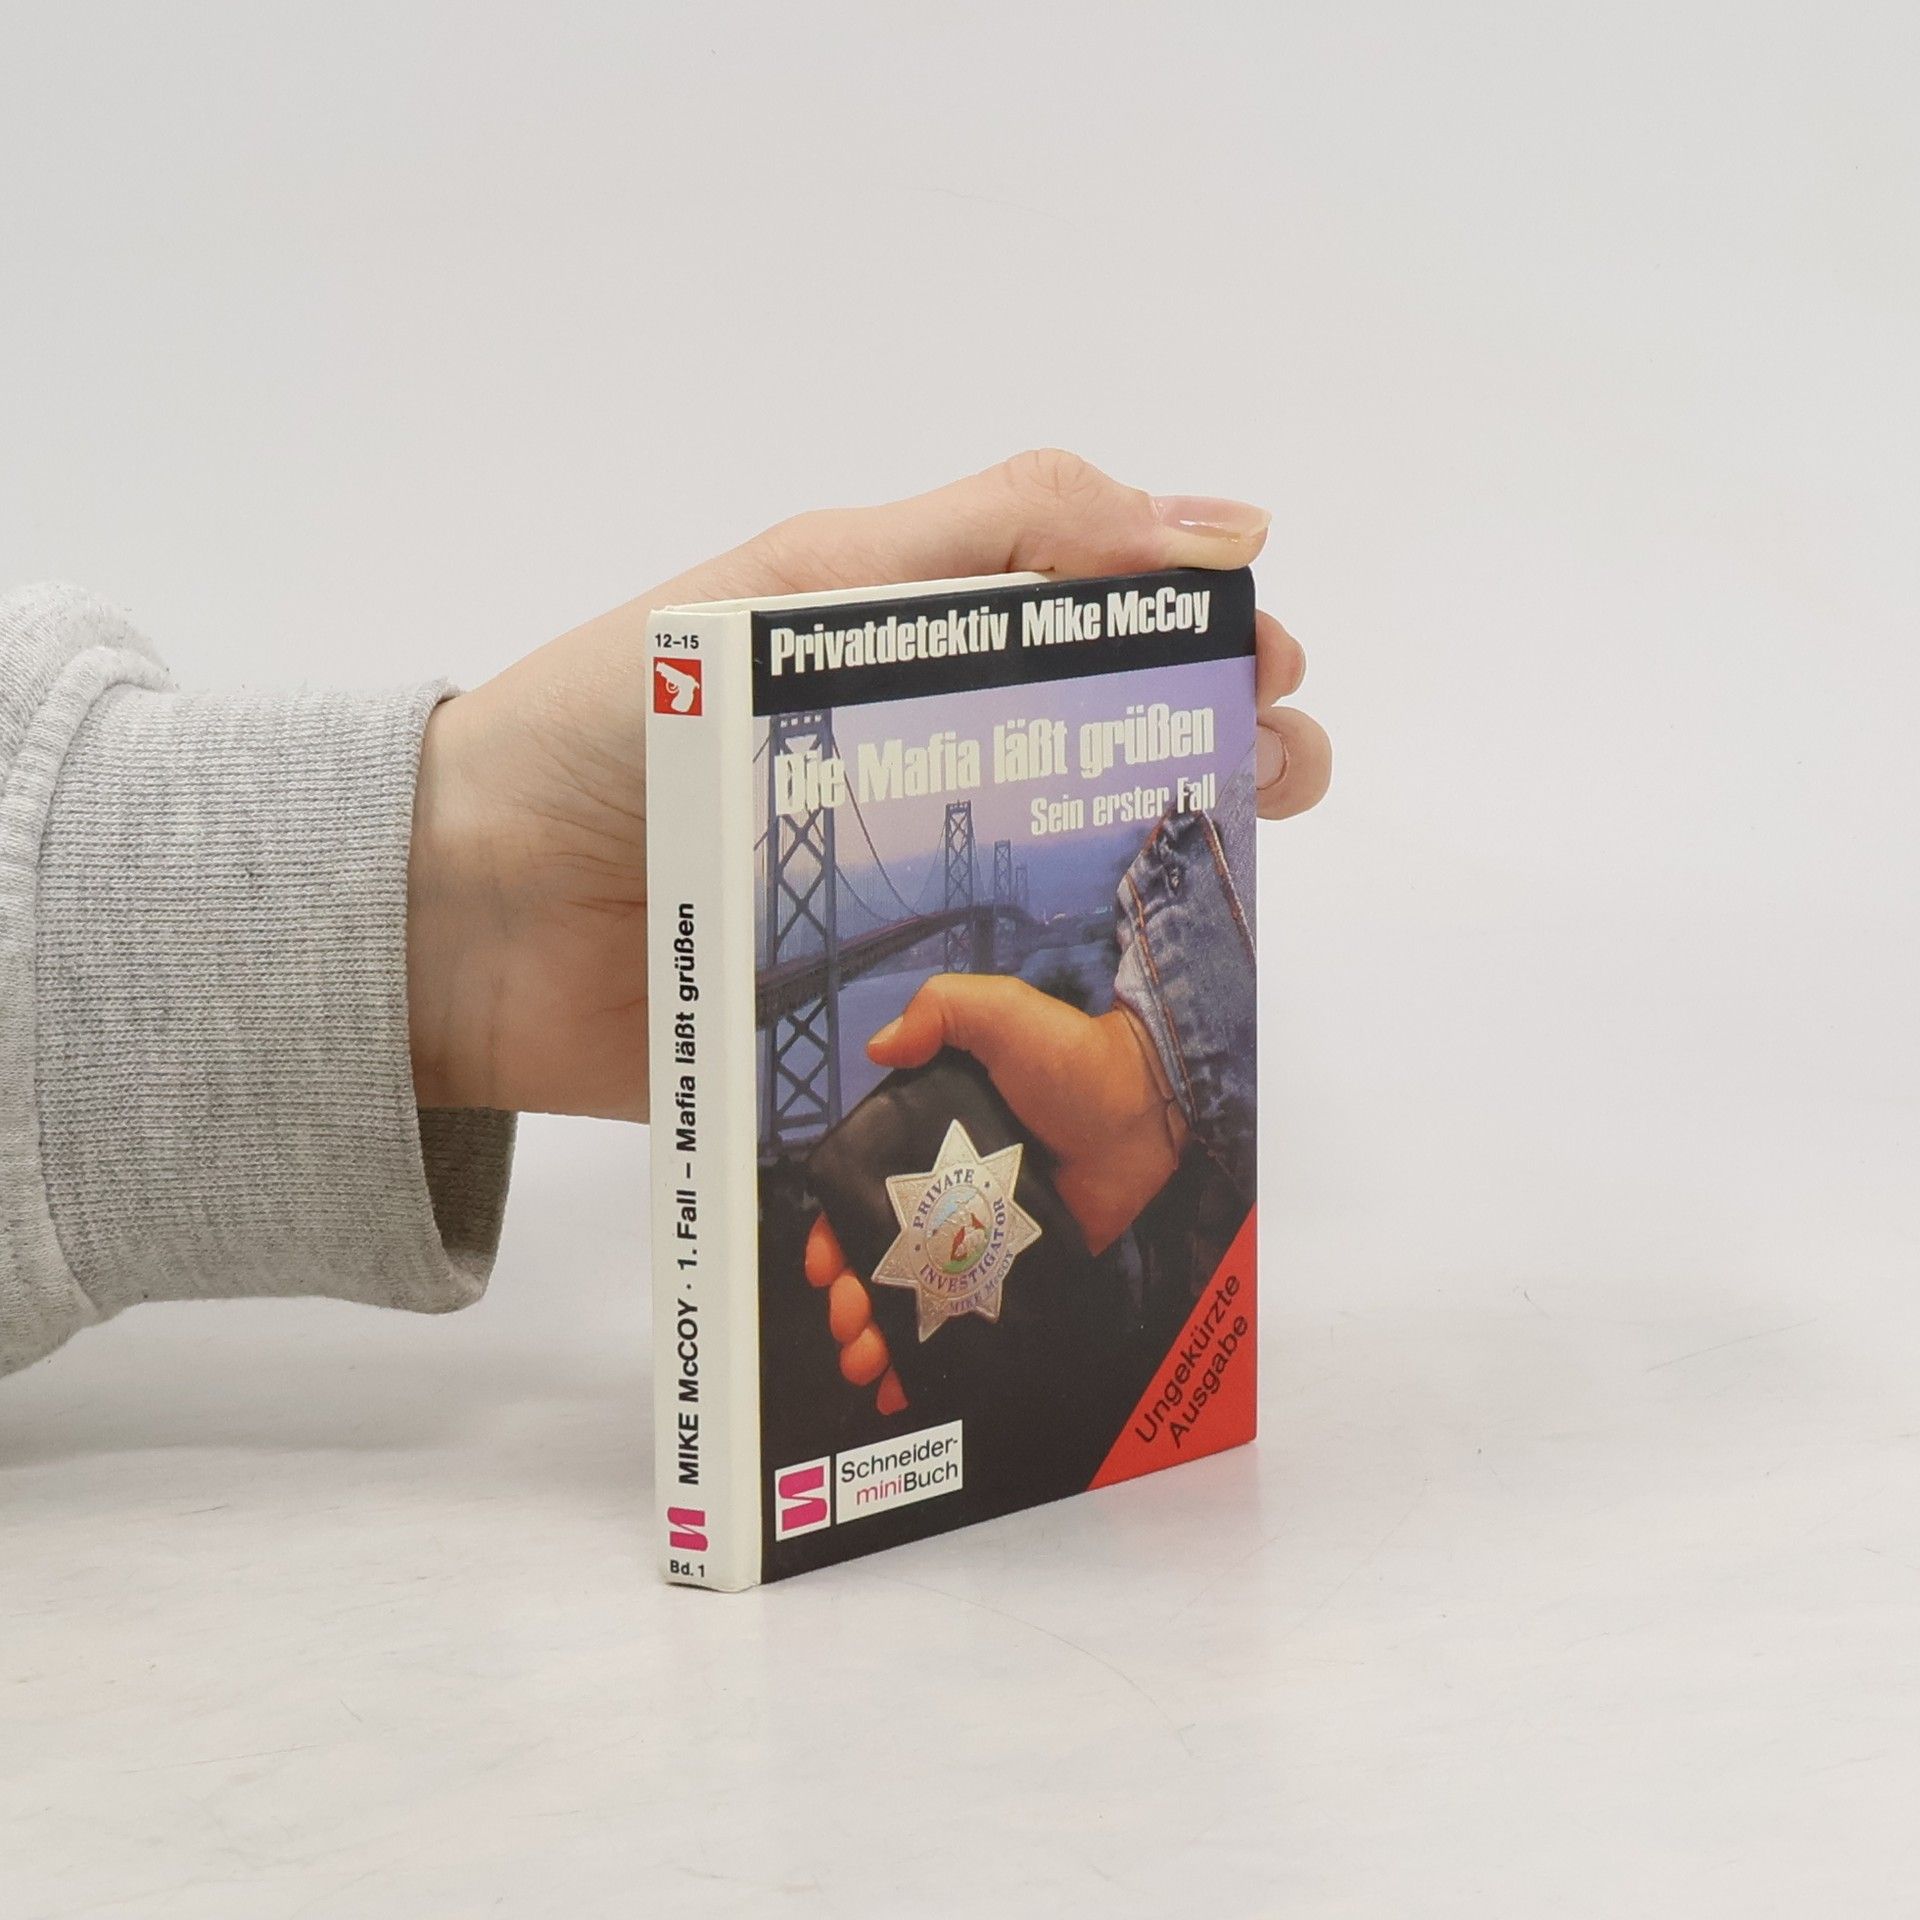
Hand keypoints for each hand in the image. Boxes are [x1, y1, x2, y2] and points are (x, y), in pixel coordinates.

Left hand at [406, 449, 1330, 1116]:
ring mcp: (899, 897)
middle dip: (1208, 748)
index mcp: (900, 656)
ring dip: (1164, 863)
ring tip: (1237, 867)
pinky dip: (1077, 1011)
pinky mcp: (875, 1016)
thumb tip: (1209, 523)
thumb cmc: (620, 722)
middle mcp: (914, 770)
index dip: (1186, 637)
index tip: (1263, 658)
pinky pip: (993, 1014)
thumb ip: (993, 535)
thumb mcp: (808, 583)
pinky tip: (1143, 1009)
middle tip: (1280, 764)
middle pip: (1096, 753)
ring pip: (1067, 877)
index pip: (1082, 630)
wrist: (471, 914)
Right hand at [805, 976, 1189, 1412]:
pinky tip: (913, 1385)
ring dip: (885, 1335)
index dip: (836, 1231)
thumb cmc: (1072, 1055)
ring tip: (867, 1363)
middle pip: (884, 1257)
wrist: (1146, 1104)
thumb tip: (879, 1046)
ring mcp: (986, 1235)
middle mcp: (950, 1191)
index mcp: (928, 1137)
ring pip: (921, 1295)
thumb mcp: (997, 1010)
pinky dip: (943, 1353)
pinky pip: (979, 1315)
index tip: (825, 1264)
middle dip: (853, 1298)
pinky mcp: (1026, 1267)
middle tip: (847, 1323)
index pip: (864, 1194)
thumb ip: (939, 1009)